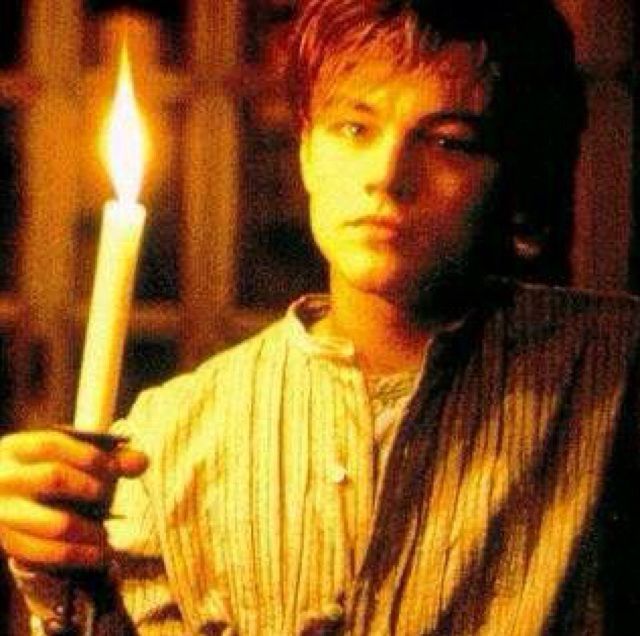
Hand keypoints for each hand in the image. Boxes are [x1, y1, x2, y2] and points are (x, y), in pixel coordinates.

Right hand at [0, 429, 146, 570]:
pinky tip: (99, 555)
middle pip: (52, 477)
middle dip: (88, 486)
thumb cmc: (54, 473)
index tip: (114, 466)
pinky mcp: (6, 542)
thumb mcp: (73, 459)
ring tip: (106, 535)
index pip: (52, 444)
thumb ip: (110, 458)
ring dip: (87, 531)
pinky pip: (43, 554)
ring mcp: (1, 513)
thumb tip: (142, 461)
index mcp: (17, 448)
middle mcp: (3, 478)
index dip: (88, 454)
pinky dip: (76, 555)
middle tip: (106, 495)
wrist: (13, 501)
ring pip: (51, 523)